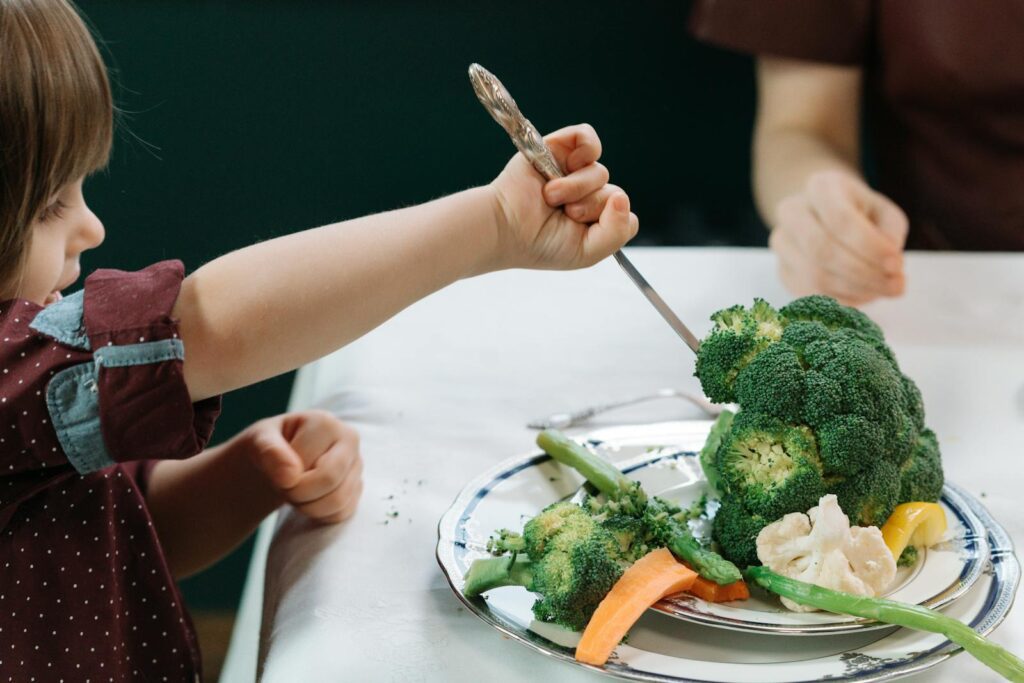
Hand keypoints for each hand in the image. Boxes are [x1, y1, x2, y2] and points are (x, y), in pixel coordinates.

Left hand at [240, 410, 362, 523]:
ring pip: (338, 502)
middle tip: (284, 489)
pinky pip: (342, 513)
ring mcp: (356, 464)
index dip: (288, 479)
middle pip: (330, 480)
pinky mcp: (357, 486)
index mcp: (326, 423)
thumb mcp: (257, 442)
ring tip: (295, 493)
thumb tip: (290, 476)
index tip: (276, 473)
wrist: (277, 460)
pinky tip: (308, 500)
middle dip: (299, 494)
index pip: (309, 462)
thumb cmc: (268, 447)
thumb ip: (269, 452)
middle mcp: (349, 439)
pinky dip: (320, 515)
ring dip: (308, 507)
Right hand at [489, 123, 638, 270]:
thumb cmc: (542, 244)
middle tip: (564, 214)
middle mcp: (586, 194)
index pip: (625, 215)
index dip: (610, 223)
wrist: (507, 228)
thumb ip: (617, 232)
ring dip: (576, 187)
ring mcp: (572, 171)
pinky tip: (570, 164)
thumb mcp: (588, 253)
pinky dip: (586, 149)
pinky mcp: (558, 148)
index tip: (584, 230)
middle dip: (590, 207)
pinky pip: (587, 137)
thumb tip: (623, 196)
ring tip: (551, 197)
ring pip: (600, 172)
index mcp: (594, 220)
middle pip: (614, 194)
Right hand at [769, 170, 907, 304]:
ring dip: (855, 290)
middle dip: (863, 273)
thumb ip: (891, 233)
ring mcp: (782, 243)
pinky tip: (864, 294)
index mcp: (820, 187)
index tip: (898, 265)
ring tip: (884, 290)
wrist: (825, 215)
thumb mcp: (884, 211)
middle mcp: (791, 212)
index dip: (870, 247)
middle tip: (895, 286)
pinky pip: (809, 293)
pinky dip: (841, 300)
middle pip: (821, 250)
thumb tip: (889, 267)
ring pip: (814, 276)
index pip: (840, 220)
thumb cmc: (860, 212)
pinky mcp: (782, 270)